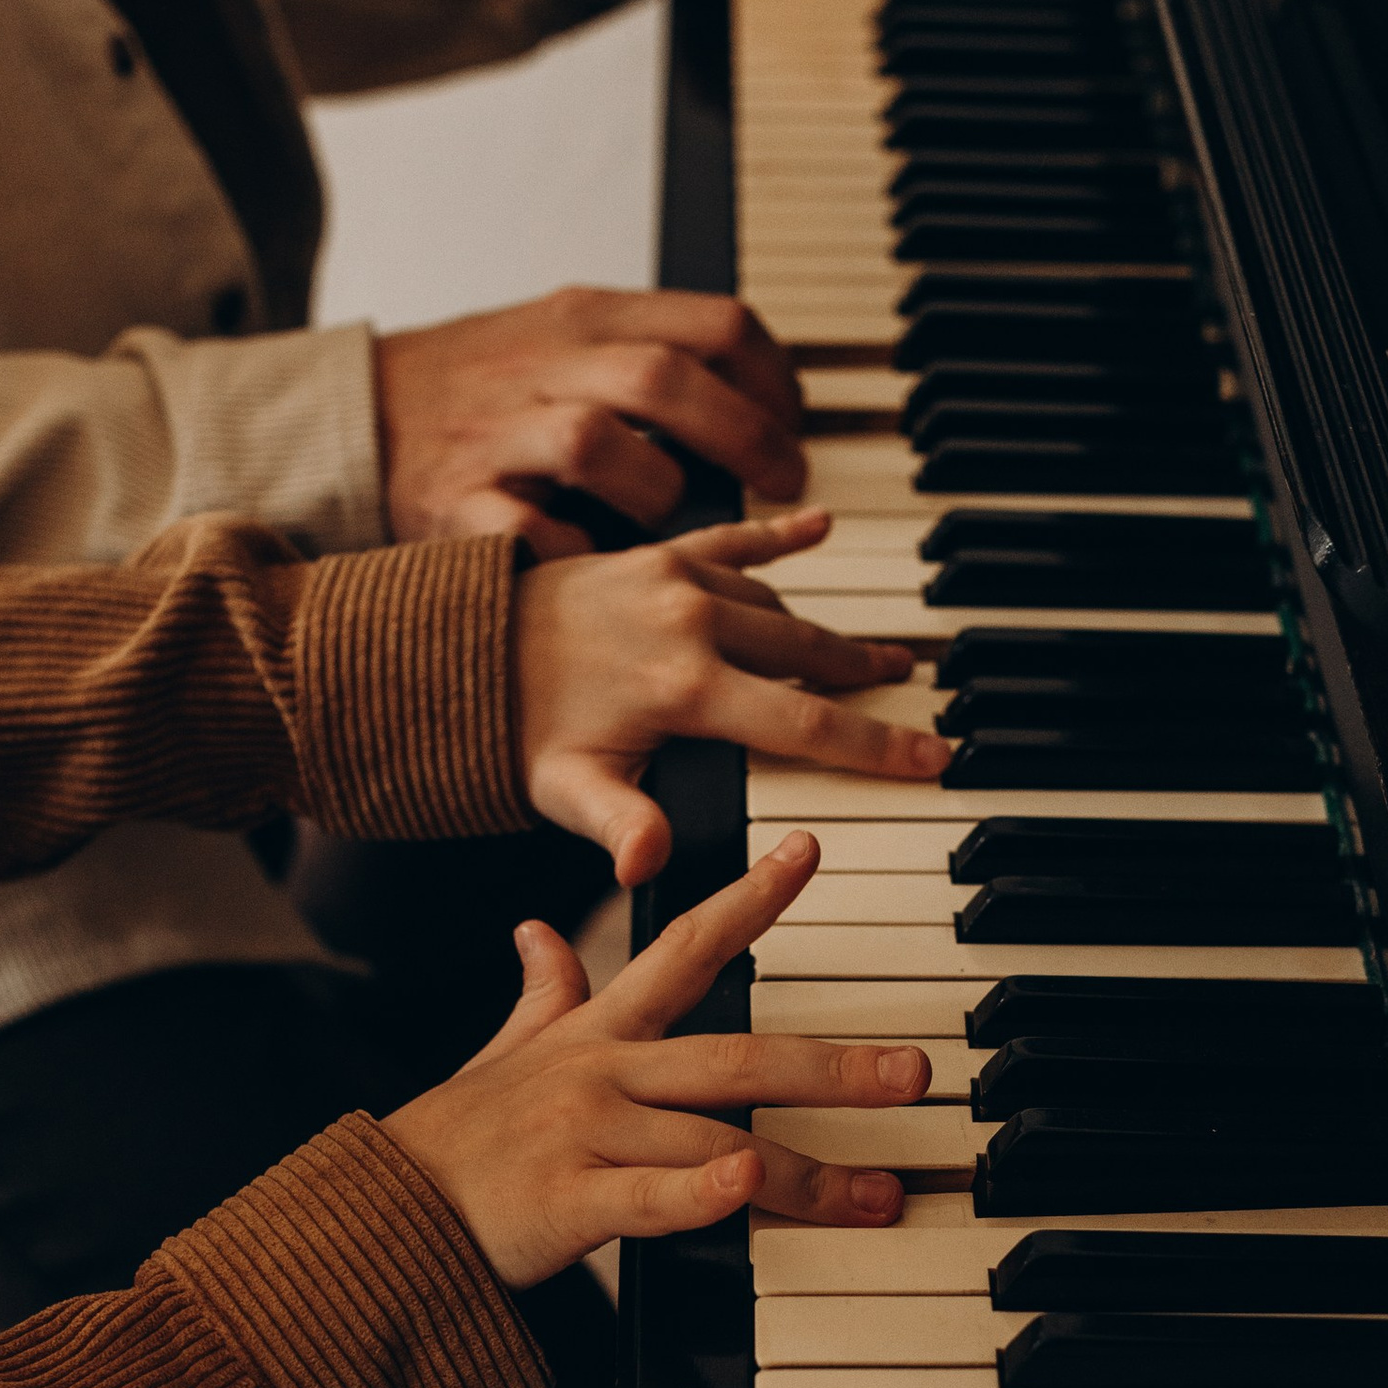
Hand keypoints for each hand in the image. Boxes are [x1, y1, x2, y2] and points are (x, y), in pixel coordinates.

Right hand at [374, 285, 805, 552]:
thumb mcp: (566, 337)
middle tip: (776, 482)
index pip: (711, 323)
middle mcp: (541, 365)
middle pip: (663, 379)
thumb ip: (652, 353)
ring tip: (667, 516)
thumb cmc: (486, 391)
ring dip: (652, 488)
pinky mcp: (454, 501)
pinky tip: (596, 559)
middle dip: (741, 436)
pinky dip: (574, 550)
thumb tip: (764, 400)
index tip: (793, 425)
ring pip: (594, 441)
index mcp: (583, 319)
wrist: (357, 416)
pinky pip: (527, 527)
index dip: (773, 378)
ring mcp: (494, 433)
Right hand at [384, 832, 926, 1284]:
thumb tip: (539, 931)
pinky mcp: (565, 1204)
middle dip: (832, 1065)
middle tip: (914, 1074)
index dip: (747, 897)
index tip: (807, 850)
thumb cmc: (456, 1142)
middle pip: (733, 1055)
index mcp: (596, 1034)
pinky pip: (645, 1197)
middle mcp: (600, 1074)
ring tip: (879, 1196)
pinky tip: (745, 1185)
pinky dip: (700, 1194)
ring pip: (713, 1141)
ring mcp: (585, 1136)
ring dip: (804, 1172)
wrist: (379, 1214)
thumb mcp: (503, 1051)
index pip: (682, 948)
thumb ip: (542, 993)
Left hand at [516, 516, 948, 885]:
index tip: (931, 756)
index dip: (875, 745)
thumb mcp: (565, 791)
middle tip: (915, 687)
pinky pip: (731, 539)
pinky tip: (820, 523)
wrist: (456, 650)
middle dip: (866, 676)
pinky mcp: (655, 555)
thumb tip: (647, 864)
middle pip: (807, 654)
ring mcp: (676, 582)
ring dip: (823, 630)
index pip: (805, 724)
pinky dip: (778, 532)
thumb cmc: (512, 730)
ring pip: (775, 607)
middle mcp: (692, 625)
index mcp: (685, 689)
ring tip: (867, 652)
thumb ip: (619, 825)